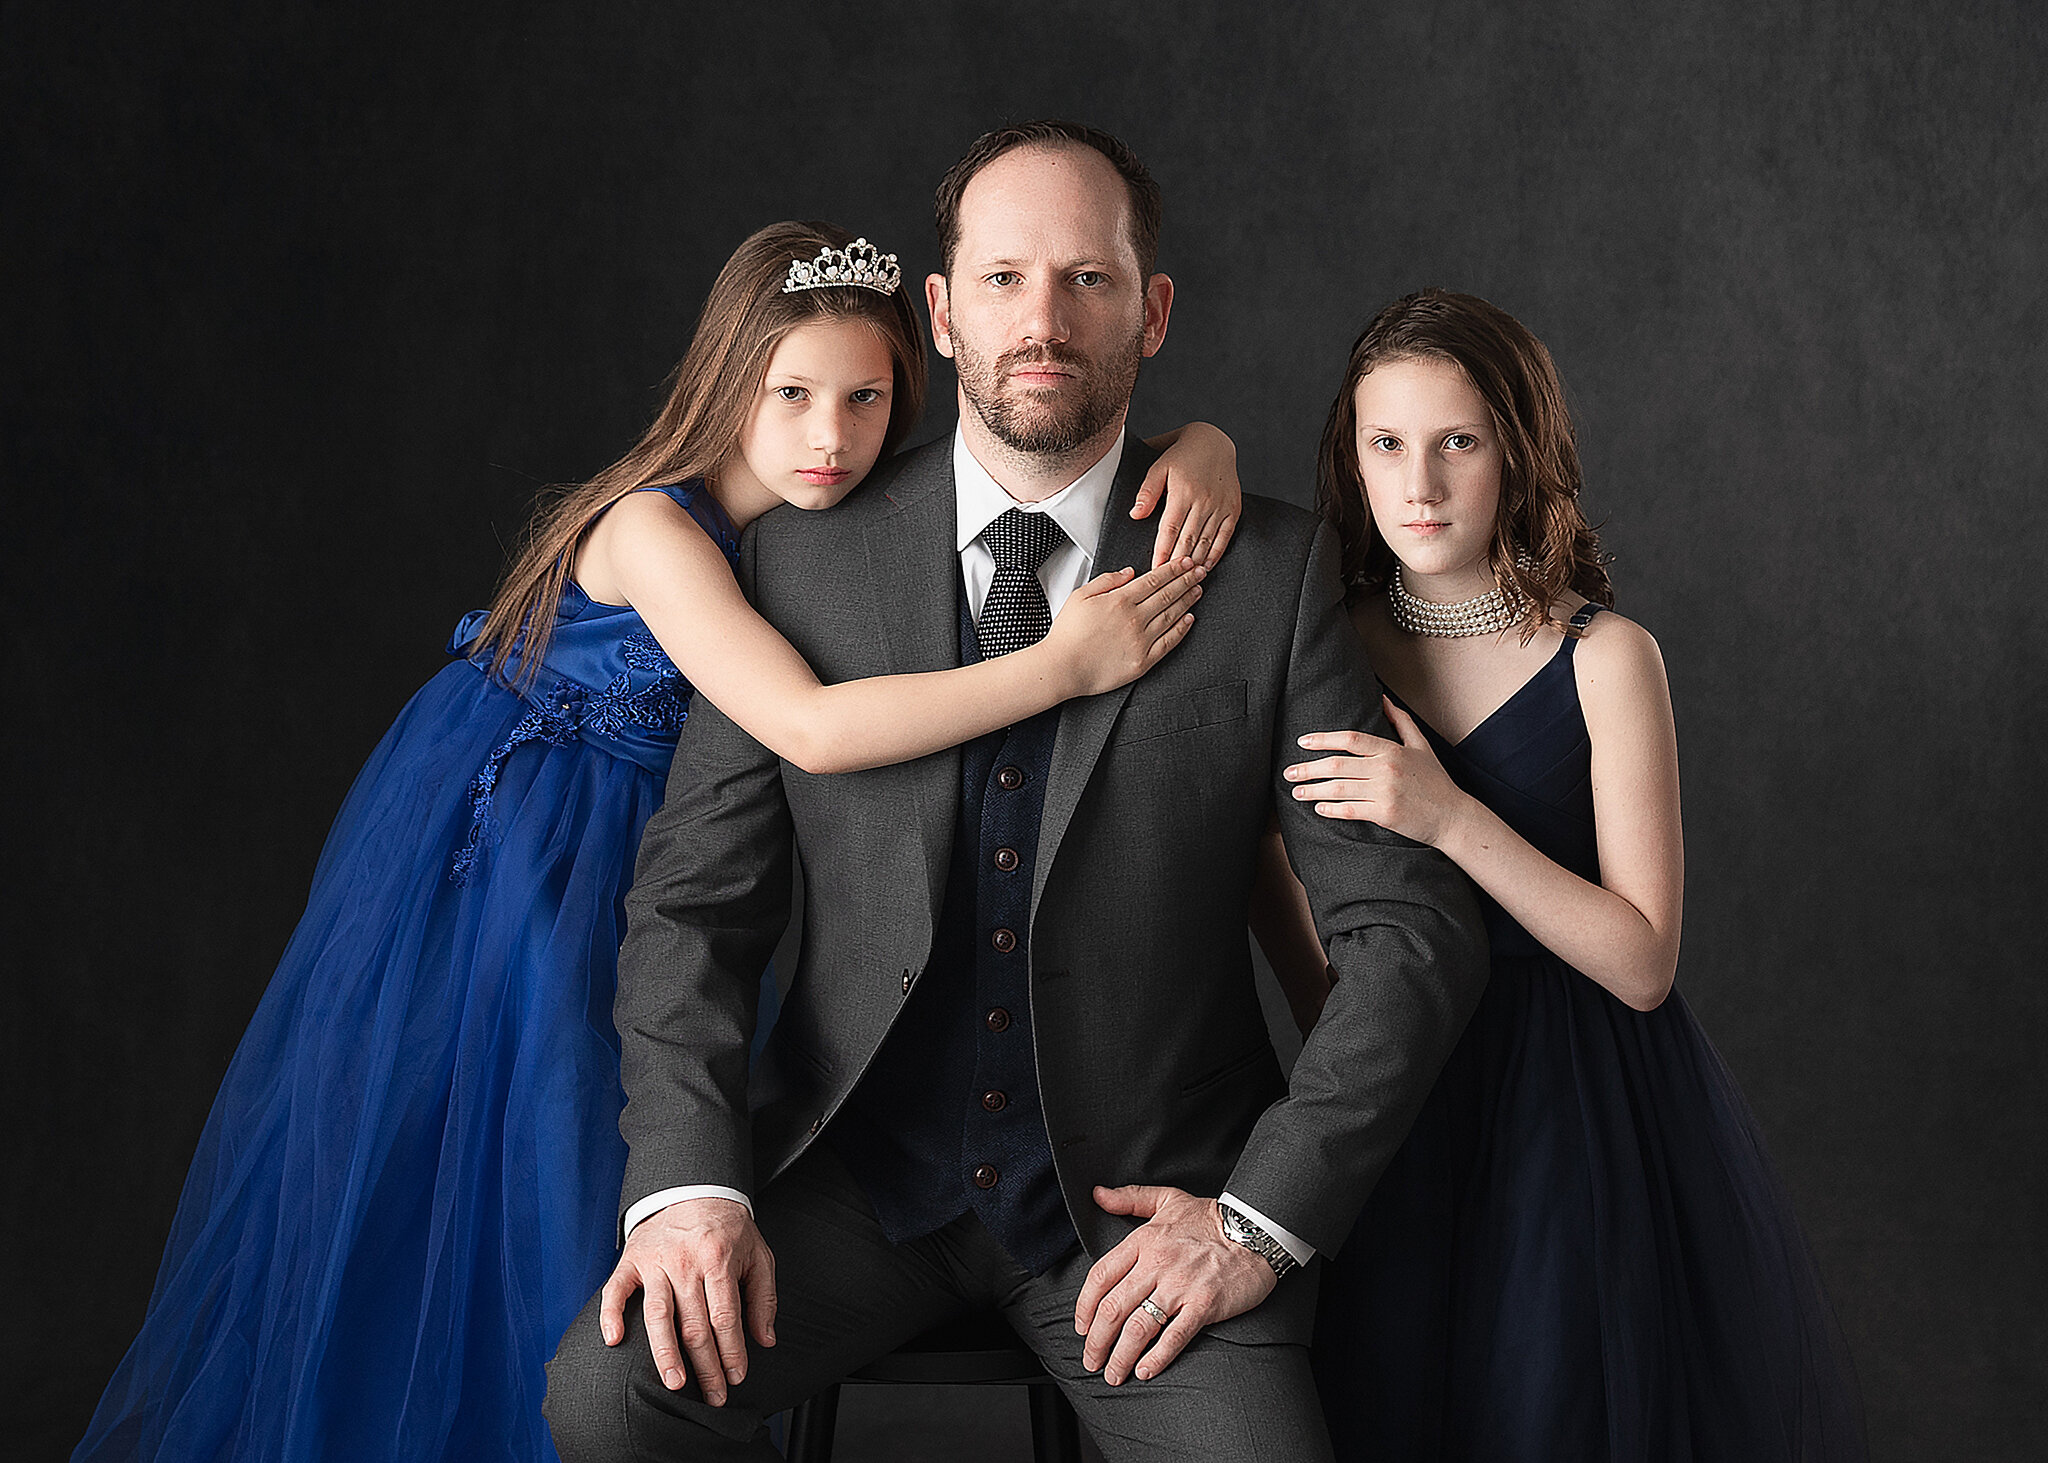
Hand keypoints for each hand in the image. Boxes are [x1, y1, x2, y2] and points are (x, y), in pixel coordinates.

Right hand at [598, 1196, 774, 1404]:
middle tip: (714, 1395)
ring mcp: (655, 1262)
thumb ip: (763, 1297)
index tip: (736, 1377)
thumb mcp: (758, 1255)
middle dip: (706, 1366)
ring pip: (658, 1315)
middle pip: (694, 1325)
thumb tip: (765, 1339)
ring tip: (674, 1382)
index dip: (732, 1352)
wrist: (694, 1189)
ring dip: (665, 1352)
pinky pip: (616, 1290)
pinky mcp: (631, 1260)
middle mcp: (685, 1263)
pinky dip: (611, 1314)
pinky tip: (614, 1340)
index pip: (725, 1318)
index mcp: (718, 1260)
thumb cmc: (728, 1229)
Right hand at [1040, 558, 1204, 697]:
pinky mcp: (1144, 661)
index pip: (1154, 579)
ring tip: (1198, 590)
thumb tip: (1129, 572)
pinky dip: (1182, 629)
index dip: (1174, 569)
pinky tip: (1189, 619)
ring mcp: (1141, 640)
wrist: (1062, 668)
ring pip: (1172, 615)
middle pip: (1168, 594)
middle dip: (1187, 580)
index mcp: (1119, 600)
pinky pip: (1169, 642)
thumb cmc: (1067, 635)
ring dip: (1188, 601)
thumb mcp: (1080, 597)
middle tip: (1200, 572)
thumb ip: (1107, 581)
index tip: (1186, 562)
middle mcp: (1134, 618)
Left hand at [1073, 1185, 1277, 1385]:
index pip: (1100, 1277)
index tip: (1081, 1326)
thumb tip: (1098, 1195)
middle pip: (1114, 1309)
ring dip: (1121, 1355)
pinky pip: (1174, 1337)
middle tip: (1091, 1360)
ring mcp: (1180, 1286)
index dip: (1085, 1306)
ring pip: (1138, 1328)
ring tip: (1114, 1373)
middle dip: (1097, 1341)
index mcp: (1143, 1241)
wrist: (1255, 1230)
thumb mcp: (1167, 1198)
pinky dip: (1157, 1358)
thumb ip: (1130, 1197)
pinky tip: (1145, 1371)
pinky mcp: (1204, 1305)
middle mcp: (1156, 1264)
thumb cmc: (1211, 1217)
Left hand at [1132, 422, 1240, 568]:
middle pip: (1188, 539)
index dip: (1162, 551)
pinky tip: (1207, 566)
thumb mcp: (1158, 468)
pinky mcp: (1233, 508)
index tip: (1155, 569)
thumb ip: (1147, 492)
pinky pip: (1225, 536)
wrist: (1213, 442)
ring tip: (1186, 579)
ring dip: (1196, 562)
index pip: (1170, 529)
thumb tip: (1135, 515)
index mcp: (1183, 492)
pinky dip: (1216, 553)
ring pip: (1207, 540)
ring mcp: (1220, 506)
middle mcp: (1204, 500)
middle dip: (1177, 563)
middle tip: (1168, 582)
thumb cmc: (1181, 456)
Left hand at [1285, 695, 1470, 846]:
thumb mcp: (1421, 746)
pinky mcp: (1385, 814)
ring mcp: (1385, 792)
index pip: (1350, 739)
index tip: (1303, 742)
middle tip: (1289, 773)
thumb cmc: (1435, 781)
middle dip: (1308, 769)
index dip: (1323, 739)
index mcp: (1392, 750)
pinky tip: (1319, 809)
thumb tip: (1381, 697)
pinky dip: (1331, 810)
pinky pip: (1350, 810)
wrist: (1453, 816)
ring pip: (1339, 788)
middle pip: (1337, 765)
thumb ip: (1401, 721)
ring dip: (1313, 790)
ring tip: (1297, 792)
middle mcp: (1386, 769)